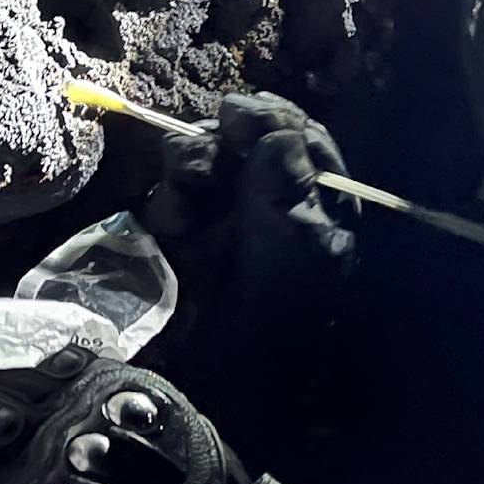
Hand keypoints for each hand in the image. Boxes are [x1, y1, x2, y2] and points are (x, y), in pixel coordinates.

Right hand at [143, 93, 357, 327]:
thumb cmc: (283, 307)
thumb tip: (253, 109)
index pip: (294, 131)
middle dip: (216, 146)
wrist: (236, 374)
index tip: (234, 115)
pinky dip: (168, 209)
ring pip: (195, 160)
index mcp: (315, 195)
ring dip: (187, 175)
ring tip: (187, 212)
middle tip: (208, 171)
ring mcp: (225, 215)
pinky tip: (175, 231)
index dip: (265, 117)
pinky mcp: (184, 235)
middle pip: (237, 137)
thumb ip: (280, 173)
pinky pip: (168, 200)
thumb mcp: (297, 236)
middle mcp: (271, 197)